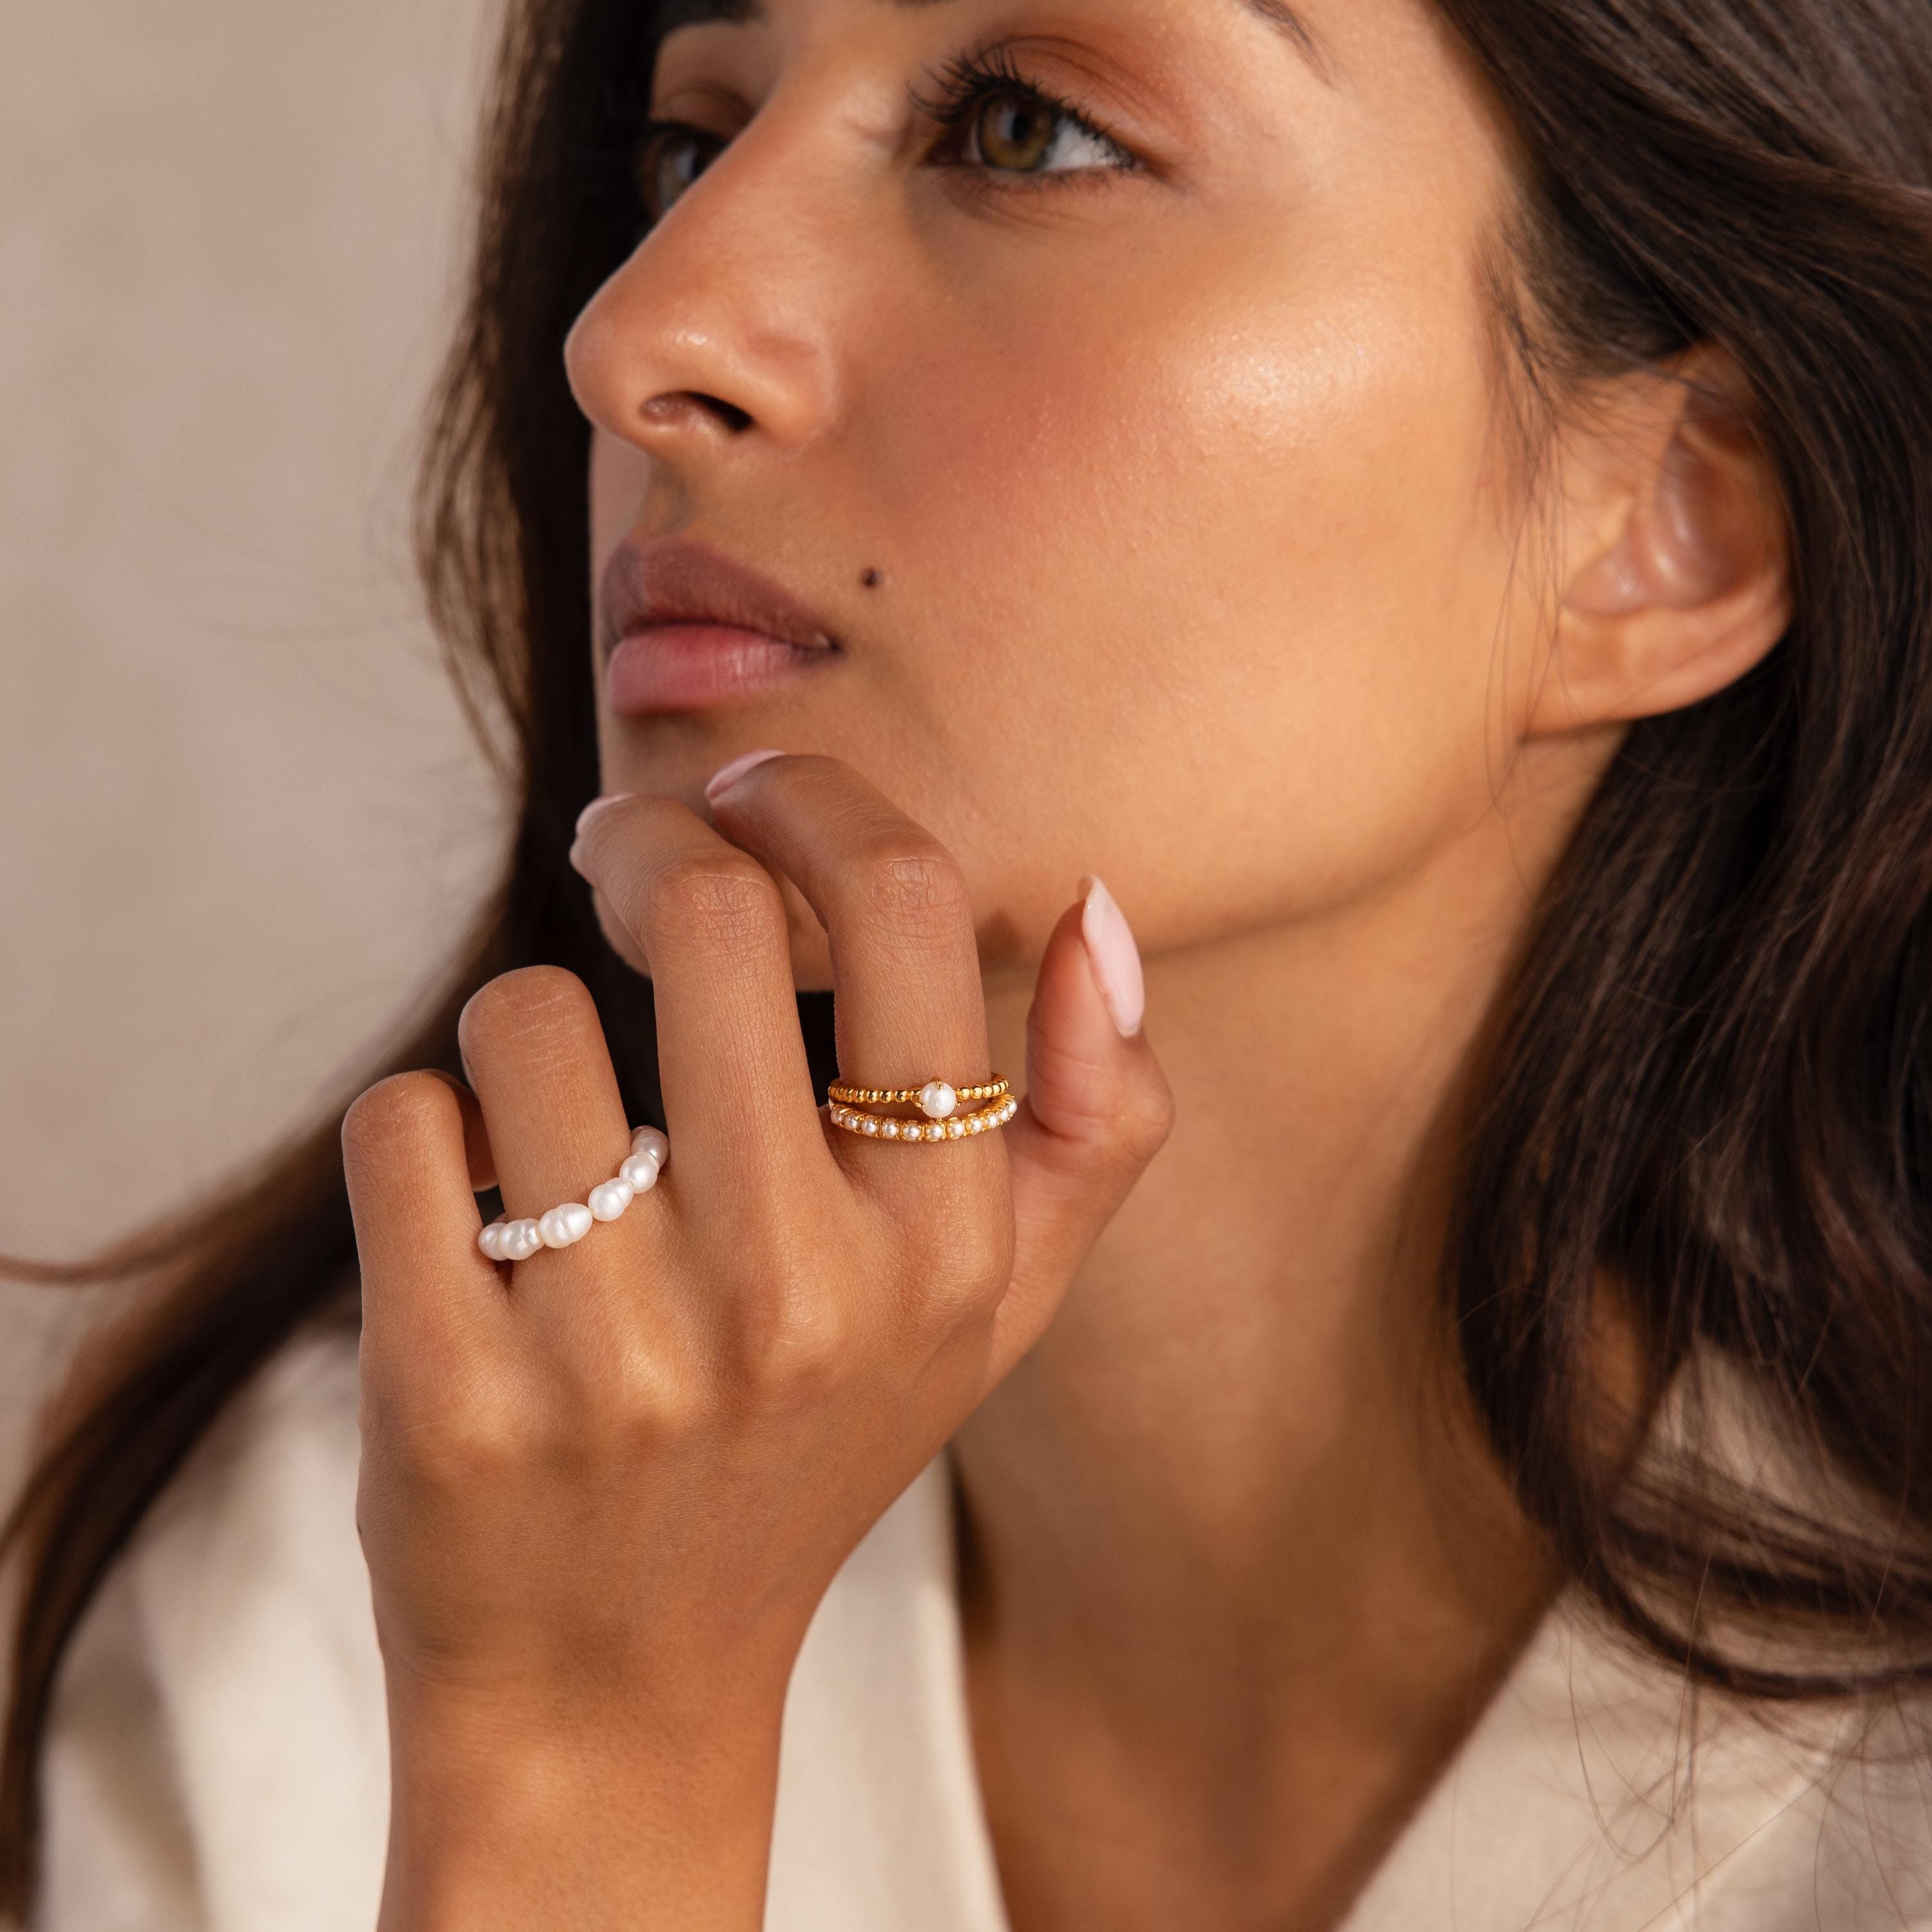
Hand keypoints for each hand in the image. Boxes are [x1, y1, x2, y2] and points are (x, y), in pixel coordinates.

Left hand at [341, 752, 1172, 1929]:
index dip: (813, 801)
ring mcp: (622, 1355)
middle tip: (620, 859)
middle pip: (709, 915)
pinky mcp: (454, 1403)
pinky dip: (422, 1139)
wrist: (617, 1688)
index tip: (749, 798)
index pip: (906, 910)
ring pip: (527, 1014)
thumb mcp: (994, 1310)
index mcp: (944, 1249)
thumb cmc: (810, 1450)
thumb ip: (1090, 1118)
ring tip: (557, 1115)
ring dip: (526, 1024)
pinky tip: (468, 1222)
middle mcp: (800, 1296)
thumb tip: (1098, 911)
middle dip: (644, 842)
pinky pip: (405, 1128)